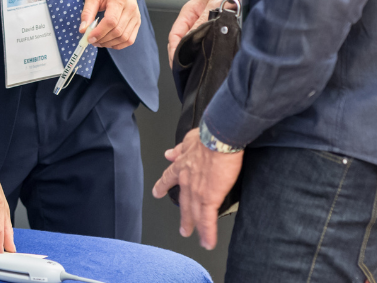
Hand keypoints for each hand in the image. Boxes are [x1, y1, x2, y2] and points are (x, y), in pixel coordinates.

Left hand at [80, 0, 140, 49]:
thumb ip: (87, 13)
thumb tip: (83, 30)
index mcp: (119, 0)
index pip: (111, 21)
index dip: (99, 32)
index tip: (89, 37)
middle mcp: (130, 9)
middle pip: (117, 31)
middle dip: (102, 39)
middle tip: (91, 40)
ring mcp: (136, 17)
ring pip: (124, 38)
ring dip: (109, 43)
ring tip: (98, 41)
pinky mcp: (137, 22)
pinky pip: (129, 39)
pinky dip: (118, 44)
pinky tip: (109, 42)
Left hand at [151, 128, 243, 250]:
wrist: (219, 137)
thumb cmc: (208, 134)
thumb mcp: (189, 139)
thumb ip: (180, 148)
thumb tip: (170, 153)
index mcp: (182, 165)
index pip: (168, 178)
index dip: (162, 186)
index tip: (158, 192)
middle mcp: (186, 180)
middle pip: (183, 203)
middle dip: (183, 217)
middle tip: (183, 229)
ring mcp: (197, 191)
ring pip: (194, 214)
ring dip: (195, 227)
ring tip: (197, 238)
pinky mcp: (210, 198)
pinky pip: (207, 219)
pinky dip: (207, 232)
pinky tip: (207, 242)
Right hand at [167, 0, 230, 66]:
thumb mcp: (215, 3)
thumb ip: (203, 19)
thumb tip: (191, 37)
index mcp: (189, 12)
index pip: (175, 34)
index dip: (174, 50)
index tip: (177, 63)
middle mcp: (195, 21)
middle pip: (183, 42)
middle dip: (182, 56)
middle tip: (186, 71)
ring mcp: (205, 27)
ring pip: (194, 45)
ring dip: (194, 56)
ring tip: (196, 69)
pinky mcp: (216, 33)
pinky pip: (207, 45)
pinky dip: (205, 54)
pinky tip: (208, 61)